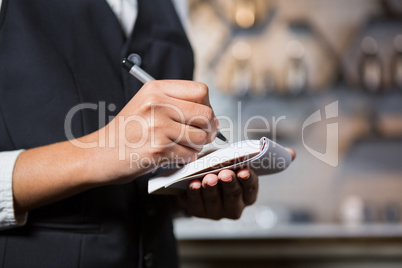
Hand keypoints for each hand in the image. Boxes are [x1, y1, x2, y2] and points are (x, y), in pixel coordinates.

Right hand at [94, 80, 217, 181]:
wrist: (100, 153)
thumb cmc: (126, 131)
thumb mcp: (147, 104)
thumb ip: (177, 104)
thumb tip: (213, 118)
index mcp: (155, 89)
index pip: (201, 92)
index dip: (207, 106)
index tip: (201, 118)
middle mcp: (157, 105)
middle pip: (206, 114)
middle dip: (208, 129)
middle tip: (200, 136)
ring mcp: (157, 128)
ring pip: (201, 137)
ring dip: (197, 146)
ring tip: (182, 146)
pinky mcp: (158, 150)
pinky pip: (189, 154)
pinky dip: (185, 158)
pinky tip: (172, 155)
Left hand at [176, 148, 294, 219]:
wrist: (196, 176)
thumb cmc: (222, 166)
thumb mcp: (240, 160)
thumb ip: (263, 158)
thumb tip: (292, 153)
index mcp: (247, 195)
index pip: (251, 190)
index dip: (248, 181)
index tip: (245, 170)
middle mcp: (233, 207)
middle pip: (233, 197)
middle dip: (230, 185)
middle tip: (225, 173)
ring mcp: (215, 211)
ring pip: (214, 202)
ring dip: (211, 190)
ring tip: (208, 178)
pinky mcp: (197, 210)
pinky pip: (195, 204)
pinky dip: (194, 194)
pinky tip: (193, 184)